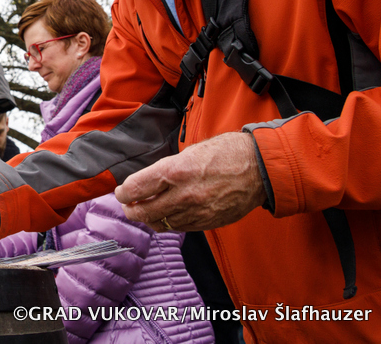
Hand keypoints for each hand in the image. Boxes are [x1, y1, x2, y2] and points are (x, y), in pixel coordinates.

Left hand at [114, 132, 267, 231]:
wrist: (259, 168)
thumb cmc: (224, 153)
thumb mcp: (188, 152)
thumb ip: (166, 170)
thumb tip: (146, 182)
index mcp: (175, 171)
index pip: (136, 188)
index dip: (123, 192)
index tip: (121, 192)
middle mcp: (184, 195)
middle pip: (144, 211)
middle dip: (130, 210)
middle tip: (127, 205)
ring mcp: (197, 212)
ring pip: (160, 223)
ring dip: (148, 218)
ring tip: (145, 211)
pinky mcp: (208, 223)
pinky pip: (179, 228)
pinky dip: (168, 223)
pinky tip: (166, 215)